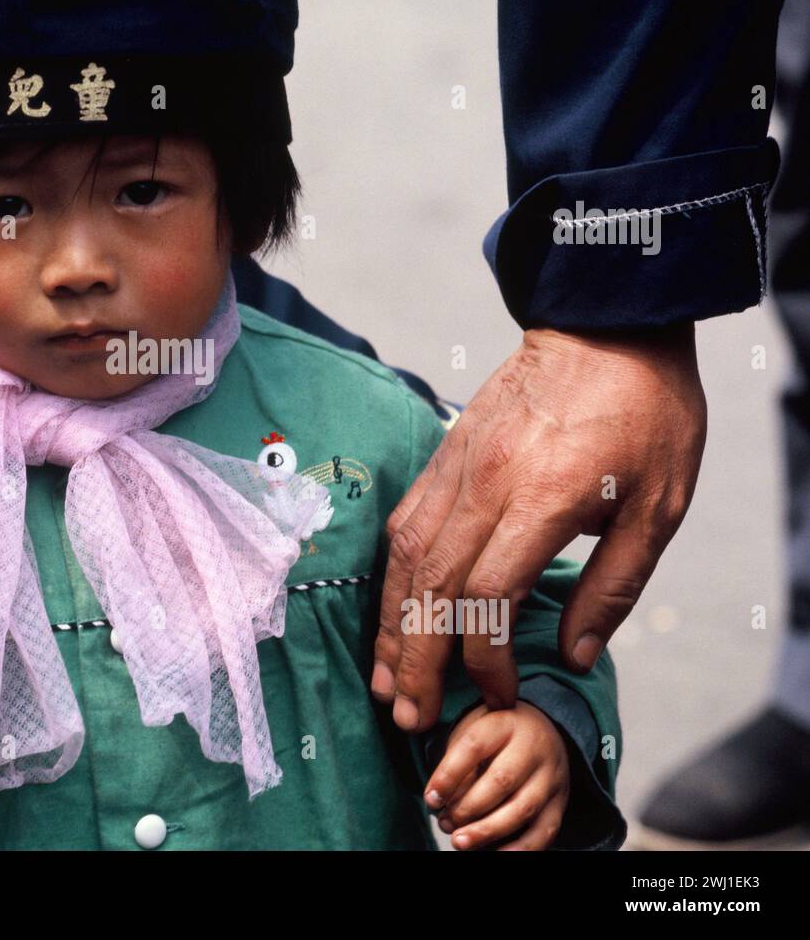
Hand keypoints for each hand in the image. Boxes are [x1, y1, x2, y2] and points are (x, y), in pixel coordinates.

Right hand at [371, 324, 705, 730]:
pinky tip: (391, 610)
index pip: (489, 597)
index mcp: (543, 499)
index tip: (497, 693)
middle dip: (416, 661)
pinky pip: (404, 525)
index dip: (484, 657)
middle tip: (408, 718)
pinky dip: (392, 577)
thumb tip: (572, 654)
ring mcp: (454, 468)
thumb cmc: (645, 414)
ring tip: (384, 679)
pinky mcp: (442, 456)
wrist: (604, 325)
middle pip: (432, 588)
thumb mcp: (660, 506)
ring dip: (390, 625)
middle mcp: (484, 486)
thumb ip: (614, 586)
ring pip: (405, 560)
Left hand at [425, 700, 569, 849]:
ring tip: (460, 841)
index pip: (474, 747)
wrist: (541, 731)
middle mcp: (533, 747)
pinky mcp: (560, 802)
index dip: (448, 776)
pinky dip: (520, 848)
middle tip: (445, 823)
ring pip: (523, 809)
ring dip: (488, 831)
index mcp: (504, 723)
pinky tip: (495, 853)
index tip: (431, 799)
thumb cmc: (495, 735)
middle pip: (501, 781)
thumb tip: (444, 806)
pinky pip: (545, 831)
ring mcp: (551, 776)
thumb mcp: (473, 732)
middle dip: (468, 808)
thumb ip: (459, 764)